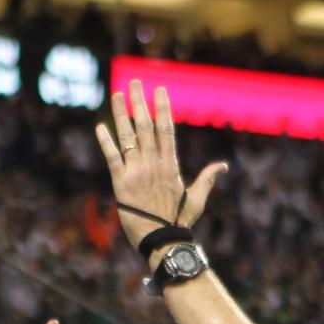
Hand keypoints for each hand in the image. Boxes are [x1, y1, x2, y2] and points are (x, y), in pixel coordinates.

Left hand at [94, 81, 227, 252]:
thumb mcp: (197, 199)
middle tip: (135, 82)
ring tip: (117, 94)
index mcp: (171, 165)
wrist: (163, 241)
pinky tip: (100, 126)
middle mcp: (153, 164)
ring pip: (128, 136)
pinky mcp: (121, 184)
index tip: (159, 90)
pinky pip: (112, 158)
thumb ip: (208, 179)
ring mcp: (137, 172)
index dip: (162, 107)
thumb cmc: (180, 222)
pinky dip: (106, 142)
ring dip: (121, 114)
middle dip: (140, 102)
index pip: (166, 129)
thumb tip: (224, 166)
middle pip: (146, 126)